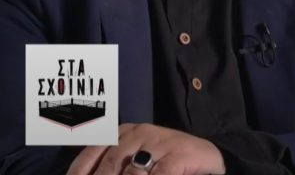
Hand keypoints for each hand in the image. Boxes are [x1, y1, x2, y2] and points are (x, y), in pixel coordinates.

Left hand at [67, 123, 225, 174]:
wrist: (206, 156)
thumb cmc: (165, 161)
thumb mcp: (135, 160)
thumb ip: (113, 165)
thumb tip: (81, 174)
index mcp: (124, 132)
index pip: (93, 152)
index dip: (80, 171)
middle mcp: (140, 133)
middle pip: (110, 164)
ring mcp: (160, 142)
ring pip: (132, 172)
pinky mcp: (179, 154)